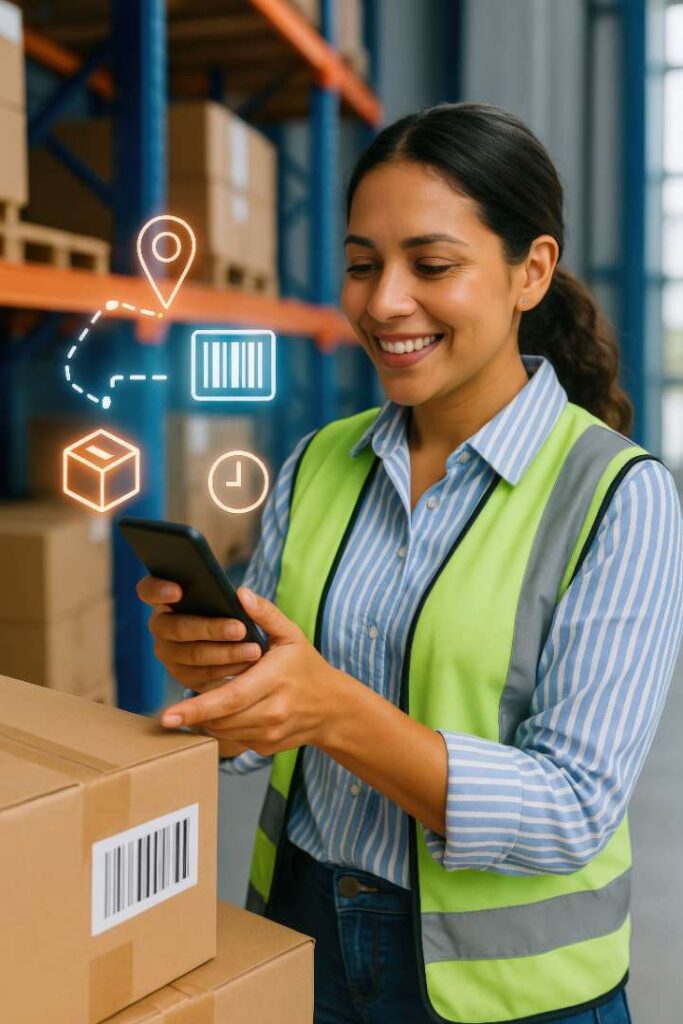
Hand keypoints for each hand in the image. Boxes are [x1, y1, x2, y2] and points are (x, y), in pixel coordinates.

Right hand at [135, 576, 262, 688]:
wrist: (244, 646)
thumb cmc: (240, 617)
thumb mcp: (249, 605)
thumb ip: (253, 600)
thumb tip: (244, 595)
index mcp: (167, 598)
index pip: (148, 590)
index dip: (159, 590)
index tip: (178, 591)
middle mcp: (161, 626)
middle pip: (176, 627)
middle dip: (210, 628)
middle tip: (239, 628)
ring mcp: (169, 653)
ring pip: (192, 655)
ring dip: (224, 653)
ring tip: (252, 650)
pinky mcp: (182, 676)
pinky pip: (201, 676)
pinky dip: (226, 670)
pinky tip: (247, 666)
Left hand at [159, 587, 348, 756]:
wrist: (333, 709)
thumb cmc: (306, 666)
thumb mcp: (291, 635)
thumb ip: (265, 614)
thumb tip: (240, 593)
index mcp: (275, 680)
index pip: (229, 698)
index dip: (196, 708)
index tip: (168, 715)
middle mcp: (273, 712)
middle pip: (221, 718)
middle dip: (193, 716)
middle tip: (167, 715)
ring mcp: (269, 734)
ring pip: (223, 731)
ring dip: (206, 720)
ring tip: (193, 708)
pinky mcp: (265, 747)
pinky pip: (233, 738)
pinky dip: (221, 727)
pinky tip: (221, 712)